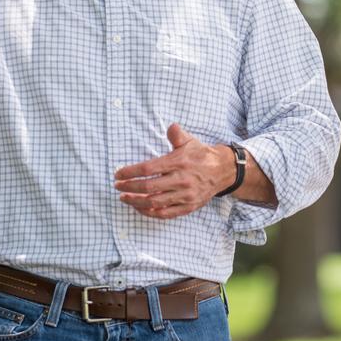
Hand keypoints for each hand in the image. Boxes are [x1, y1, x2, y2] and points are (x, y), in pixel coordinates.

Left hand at [113, 124, 233, 218]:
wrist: (222, 171)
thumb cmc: (201, 155)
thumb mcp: (190, 141)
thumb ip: (177, 135)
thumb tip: (171, 126)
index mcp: (178, 162)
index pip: (148, 168)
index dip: (130, 172)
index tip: (118, 174)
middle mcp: (181, 180)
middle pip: (148, 187)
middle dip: (129, 187)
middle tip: (118, 187)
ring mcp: (184, 195)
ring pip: (154, 202)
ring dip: (136, 202)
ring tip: (125, 198)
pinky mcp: (188, 206)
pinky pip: (165, 213)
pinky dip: (150, 213)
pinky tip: (140, 208)